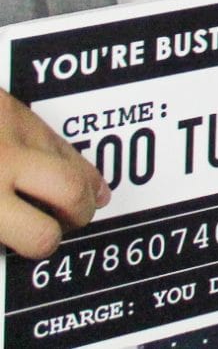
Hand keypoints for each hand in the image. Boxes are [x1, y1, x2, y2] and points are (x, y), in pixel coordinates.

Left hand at [0, 92, 107, 257]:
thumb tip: (8, 235)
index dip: (42, 246)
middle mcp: (5, 161)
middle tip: (63, 223)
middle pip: (73, 191)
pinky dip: (59, 154)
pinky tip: (61, 165)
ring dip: (77, 181)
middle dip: (76, 212)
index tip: (32, 246)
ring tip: (72, 197)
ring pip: (71, 159)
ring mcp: (10, 127)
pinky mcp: (11, 105)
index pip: (41, 234)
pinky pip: (51, 135)